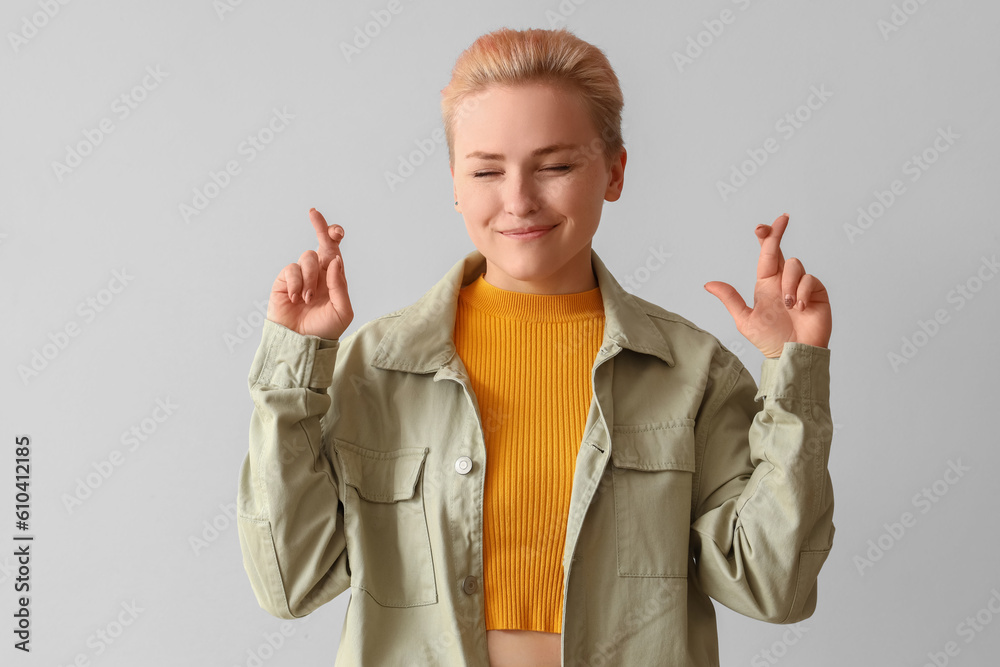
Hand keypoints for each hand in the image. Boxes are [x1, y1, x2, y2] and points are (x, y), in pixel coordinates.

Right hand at [266, 208, 353, 339]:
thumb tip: (335, 260)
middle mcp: (317, 274)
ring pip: (307, 257)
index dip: (334, 235)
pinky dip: (296, 283)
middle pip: (320, 243)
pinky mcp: (284, 282)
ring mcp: (300, 277)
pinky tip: (296, 299)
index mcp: (333, 278)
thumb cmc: (324, 329)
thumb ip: (339, 285)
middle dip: (320, 226)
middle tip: (314, 213)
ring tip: (308, 299)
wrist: (301, 343)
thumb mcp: (342, 310)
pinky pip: (291, 270)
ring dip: (310, 277)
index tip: (335, 228)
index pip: (335, 252)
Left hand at [703, 213, 830, 358]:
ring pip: (794, 265)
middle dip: (778, 233)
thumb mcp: (745, 319)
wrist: (792, 355)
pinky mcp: (817, 292)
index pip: (766, 256)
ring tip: (789, 305)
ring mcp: (802, 286)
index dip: (766, 238)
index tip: (761, 226)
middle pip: (781, 251)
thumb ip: (730, 299)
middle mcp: (784, 281)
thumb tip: (708, 284)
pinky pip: (810, 280)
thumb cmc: (770, 340)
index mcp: (766, 284)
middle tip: (781, 219)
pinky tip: (801, 308)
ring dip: (789, 284)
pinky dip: (803, 293)